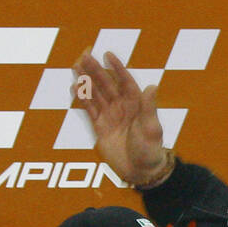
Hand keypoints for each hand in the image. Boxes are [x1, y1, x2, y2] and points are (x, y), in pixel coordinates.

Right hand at [71, 50, 170, 186]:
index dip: (117, 68)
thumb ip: (149, 107)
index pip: (125, 82)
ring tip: (76, 66)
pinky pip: (90, 109)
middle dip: (96, 70)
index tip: (108, 54)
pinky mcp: (100, 127)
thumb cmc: (150, 151)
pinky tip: (75, 87)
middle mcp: (122, 108)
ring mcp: (110, 116)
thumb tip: (152, 86)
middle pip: (107, 84)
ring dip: (86, 81)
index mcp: (136, 105)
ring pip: (96, 94)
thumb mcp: (151, 128)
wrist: (141, 172)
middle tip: (84, 55)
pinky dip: (82, 99)